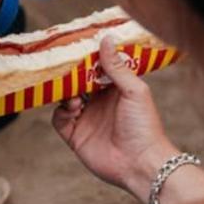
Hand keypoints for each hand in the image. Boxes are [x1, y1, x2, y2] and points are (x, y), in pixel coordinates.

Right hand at [52, 32, 175, 200]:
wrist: (141, 164)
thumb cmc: (145, 127)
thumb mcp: (134, 91)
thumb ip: (117, 67)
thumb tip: (106, 39)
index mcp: (114, 91)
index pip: (95, 70)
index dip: (85, 60)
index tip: (76, 48)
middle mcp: (98, 104)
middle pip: (75, 83)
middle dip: (69, 75)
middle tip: (63, 67)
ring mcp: (85, 120)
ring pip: (63, 99)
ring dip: (65, 93)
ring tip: (74, 94)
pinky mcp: (75, 136)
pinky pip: (58, 120)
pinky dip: (61, 113)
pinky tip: (72, 110)